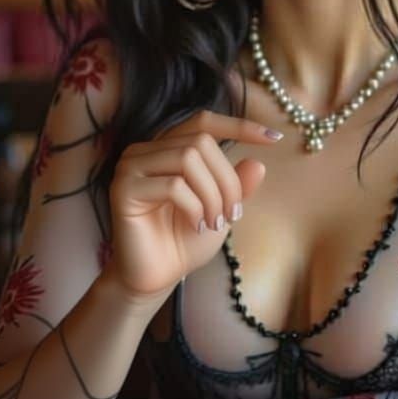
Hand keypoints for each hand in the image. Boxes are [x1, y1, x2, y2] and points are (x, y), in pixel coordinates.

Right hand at [103, 111, 282, 303]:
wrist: (157, 277)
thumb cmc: (185, 241)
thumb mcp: (221, 209)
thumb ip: (237, 186)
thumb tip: (258, 164)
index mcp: (168, 148)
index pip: (203, 122)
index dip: (238, 126)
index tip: (274, 138)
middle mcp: (146, 150)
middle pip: (201, 142)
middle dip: (227, 180)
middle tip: (232, 214)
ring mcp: (131, 167)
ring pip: (187, 158)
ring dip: (212, 194)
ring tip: (215, 222)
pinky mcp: (123, 189)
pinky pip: (173, 185)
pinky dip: (195, 207)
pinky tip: (196, 225)